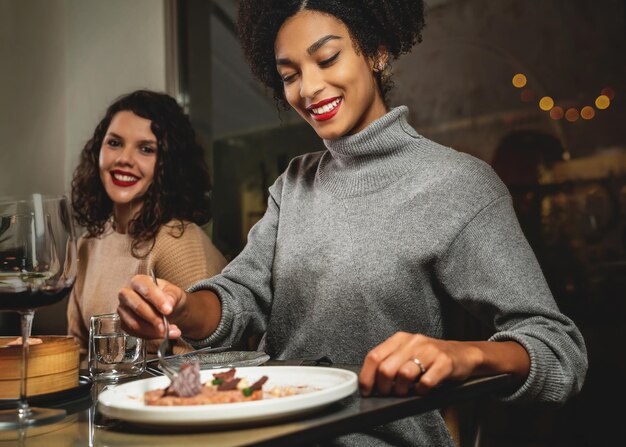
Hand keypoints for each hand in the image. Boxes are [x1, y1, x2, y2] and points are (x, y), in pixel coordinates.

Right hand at [117, 274, 184, 339]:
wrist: (168, 309)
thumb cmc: (169, 297)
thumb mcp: (175, 293)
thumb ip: (172, 296)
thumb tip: (169, 304)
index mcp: (139, 281)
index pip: (146, 289)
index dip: (157, 300)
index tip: (168, 310)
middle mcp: (127, 294)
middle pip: (138, 306)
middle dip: (154, 318)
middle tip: (166, 326)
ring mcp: (123, 309)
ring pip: (135, 322)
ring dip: (153, 331)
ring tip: (170, 332)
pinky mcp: (124, 323)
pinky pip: (134, 332)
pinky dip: (150, 336)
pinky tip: (161, 334)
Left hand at [359, 332, 482, 396]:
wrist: (462, 354)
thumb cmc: (430, 357)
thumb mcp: (407, 353)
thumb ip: (390, 361)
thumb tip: (369, 381)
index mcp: (400, 339)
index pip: (374, 356)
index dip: (366, 377)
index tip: (365, 390)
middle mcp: (413, 342)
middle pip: (386, 368)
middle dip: (383, 387)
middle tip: (387, 394)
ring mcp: (429, 351)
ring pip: (404, 375)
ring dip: (401, 390)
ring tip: (405, 392)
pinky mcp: (444, 362)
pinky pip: (426, 382)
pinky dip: (421, 391)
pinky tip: (422, 390)